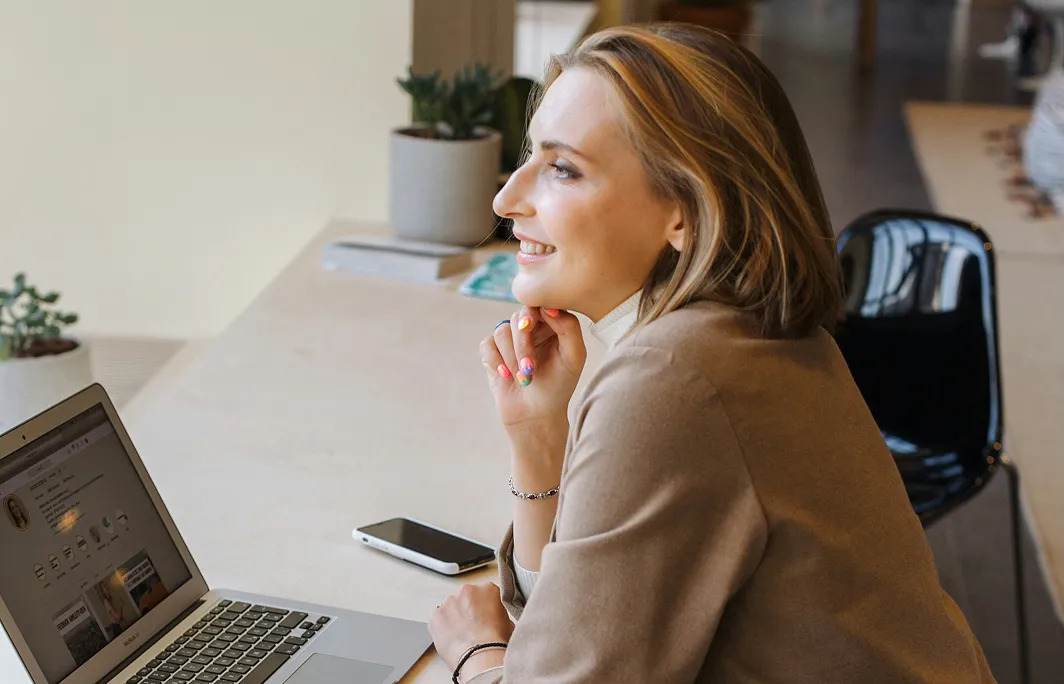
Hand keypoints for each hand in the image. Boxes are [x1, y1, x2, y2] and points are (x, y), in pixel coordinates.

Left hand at [429, 583, 513, 681]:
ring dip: (454, 618)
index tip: (484, 618)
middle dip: (468, 610)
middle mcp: (467, 590)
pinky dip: (442, 628)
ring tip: (462, 637)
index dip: (485, 608)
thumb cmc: (496, 644)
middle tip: (473, 628)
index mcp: (488, 589)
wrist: (481, 658)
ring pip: (451, 608)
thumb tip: (494, 619)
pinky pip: (438, 620)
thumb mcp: (509, 623)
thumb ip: (499, 613)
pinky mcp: (436, 615)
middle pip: (466, 598)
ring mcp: (449, 602)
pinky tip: (452, 639)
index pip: (485, 594)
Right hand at [479, 307, 586, 443]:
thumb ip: (569, 327)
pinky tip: (506, 376)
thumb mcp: (574, 357)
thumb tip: (548, 306)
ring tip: (522, 378)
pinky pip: (487, 344)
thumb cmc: (559, 386)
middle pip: (519, 318)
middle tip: (529, 368)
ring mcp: (510, 339)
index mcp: (553, 325)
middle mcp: (531, 328)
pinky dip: (496, 361)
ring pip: (501, 330)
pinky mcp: (493, 352)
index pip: (540, 304)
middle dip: (523, 345)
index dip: (535, 314)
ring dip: (511, 357)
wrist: (536, 415)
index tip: (533, 327)